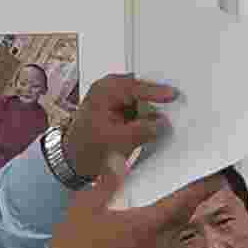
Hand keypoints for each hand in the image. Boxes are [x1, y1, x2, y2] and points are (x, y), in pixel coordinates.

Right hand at [37, 155, 220, 247]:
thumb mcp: (86, 205)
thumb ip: (108, 182)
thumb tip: (119, 161)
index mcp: (148, 226)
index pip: (185, 202)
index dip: (203, 189)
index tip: (217, 178)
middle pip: (175, 223)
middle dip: (174, 209)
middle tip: (166, 196)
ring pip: (161, 243)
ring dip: (154, 231)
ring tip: (131, 224)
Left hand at [61, 73, 178, 184]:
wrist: (72, 160)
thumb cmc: (85, 148)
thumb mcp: (116, 141)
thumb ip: (141, 131)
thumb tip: (162, 123)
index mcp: (104, 91)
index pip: (135, 87)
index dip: (156, 91)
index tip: (173, 94)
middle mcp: (109, 89)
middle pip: (140, 89)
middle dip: (155, 99)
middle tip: (175, 103)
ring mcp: (114, 98)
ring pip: (141, 99)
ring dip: (151, 109)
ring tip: (162, 118)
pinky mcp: (119, 108)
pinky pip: (138, 107)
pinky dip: (145, 116)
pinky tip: (152, 124)